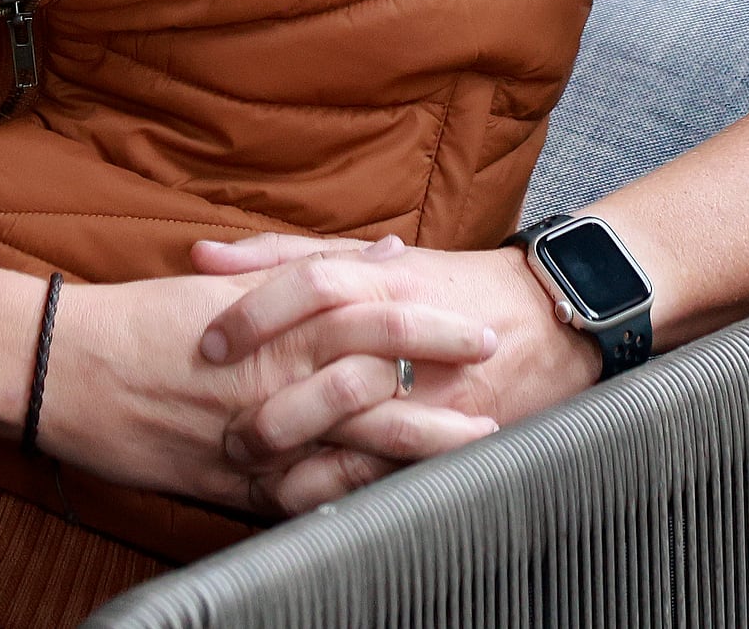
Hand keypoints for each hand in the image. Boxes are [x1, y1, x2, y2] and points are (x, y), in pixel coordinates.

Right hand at [34, 266, 498, 515]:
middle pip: (377, 369)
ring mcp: (258, 429)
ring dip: (424, 440)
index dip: (429, 319)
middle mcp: (272, 370)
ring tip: (479, 440)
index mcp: (270, 318)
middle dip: (440, 373)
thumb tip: (388, 253)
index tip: (476, 321)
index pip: (368, 311)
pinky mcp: (238, 480)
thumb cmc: (140, 321)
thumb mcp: (229, 284)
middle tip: (498, 371)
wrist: (65, 368)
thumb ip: (310, 269)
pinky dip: (360, 496)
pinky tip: (400, 500)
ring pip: (357, 438)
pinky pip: (312, 494)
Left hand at [188, 232, 599, 511]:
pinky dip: (343, 485)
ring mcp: (433, 389)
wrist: (547, 317)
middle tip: (219, 424)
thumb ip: (281, 255)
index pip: (311, 285)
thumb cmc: (443, 284)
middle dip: (270, 399)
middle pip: (330, 360)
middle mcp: (406, 332)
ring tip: (249, 465)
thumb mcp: (365, 257)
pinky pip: (392, 469)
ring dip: (300, 450)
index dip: (256, 313)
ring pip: (359, 424)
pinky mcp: (452, 435)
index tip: (210, 344)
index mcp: (382, 279)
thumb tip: (202, 258)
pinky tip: (300, 494)